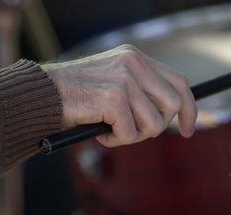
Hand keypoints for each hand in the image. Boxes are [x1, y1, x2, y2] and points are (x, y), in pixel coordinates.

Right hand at [42, 44, 196, 146]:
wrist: (40, 96)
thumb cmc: (74, 97)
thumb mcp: (112, 85)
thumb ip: (139, 93)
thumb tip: (168, 117)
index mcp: (134, 57)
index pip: (179, 82)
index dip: (189, 109)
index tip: (188, 130)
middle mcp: (133, 63)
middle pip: (173, 105)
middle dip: (158, 127)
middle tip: (134, 134)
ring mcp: (124, 80)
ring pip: (153, 124)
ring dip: (132, 136)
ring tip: (108, 130)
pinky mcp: (114, 98)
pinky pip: (130, 134)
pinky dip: (114, 140)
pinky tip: (97, 132)